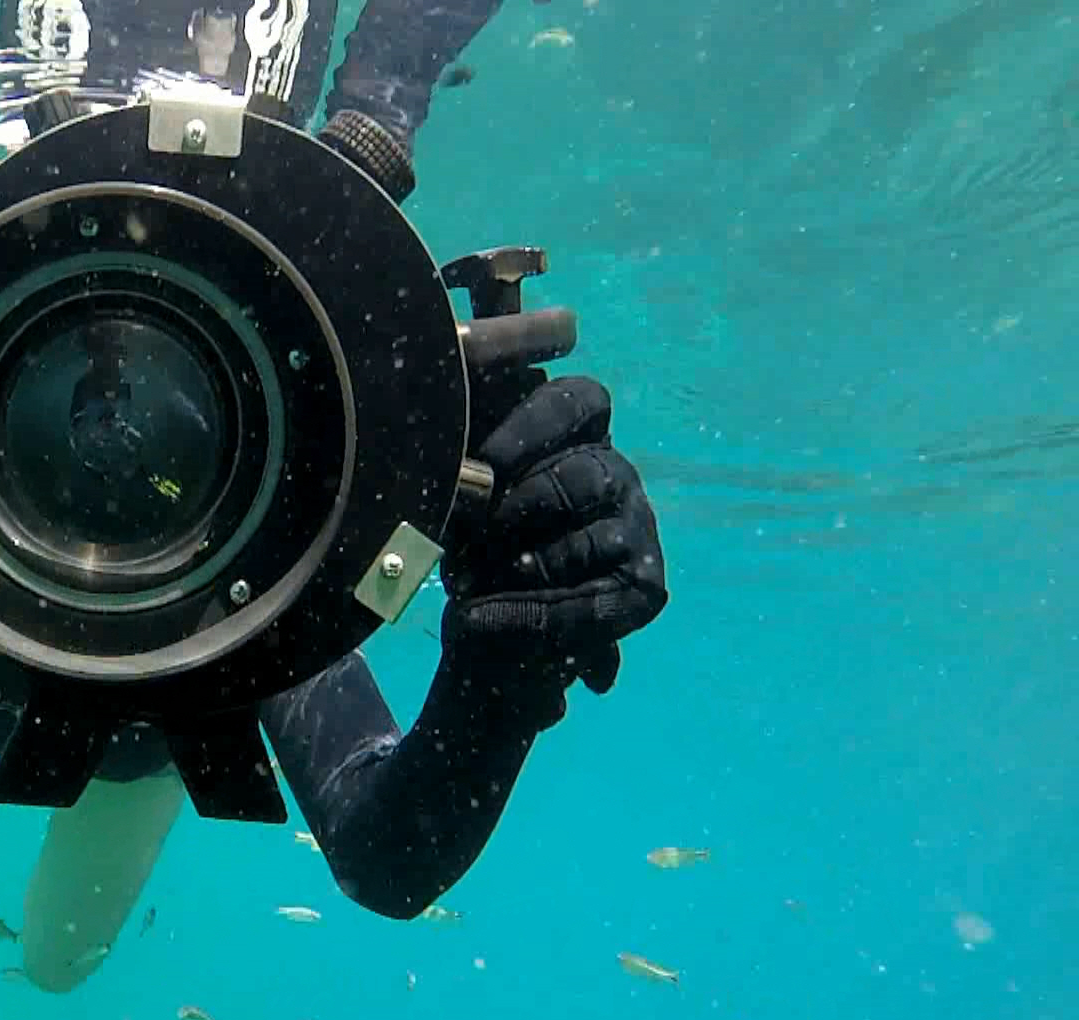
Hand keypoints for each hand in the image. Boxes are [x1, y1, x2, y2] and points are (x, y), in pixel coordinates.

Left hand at [439, 375, 667, 697]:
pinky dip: (530, 612)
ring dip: (525, 558)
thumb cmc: (469, 542)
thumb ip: (471, 413)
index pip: (580, 400)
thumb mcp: (456, 481)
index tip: (485, 460)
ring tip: (472, 577)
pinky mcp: (644, 587)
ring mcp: (637, 528)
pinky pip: (593, 596)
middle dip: (525, 499)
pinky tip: (479, 619)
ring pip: (590, 535)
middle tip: (478, 528)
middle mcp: (616, 474)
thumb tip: (481, 308)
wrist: (481, 629)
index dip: (534, 424)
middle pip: (588, 468)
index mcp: (577, 436)